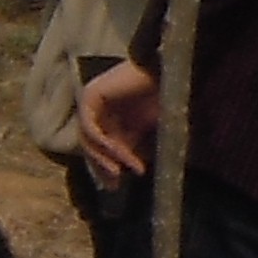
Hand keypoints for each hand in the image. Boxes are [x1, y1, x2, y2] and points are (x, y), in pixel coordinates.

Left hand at [78, 59, 159, 185]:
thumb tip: (120, 170)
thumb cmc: (161, 96)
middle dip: (101, 167)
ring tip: (121, 171)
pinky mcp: (91, 95)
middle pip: (89, 146)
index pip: (96, 148)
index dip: (104, 168)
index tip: (116, 186)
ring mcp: (90, 102)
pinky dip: (104, 144)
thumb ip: (127, 146)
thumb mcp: (142, 128)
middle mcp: (95, 110)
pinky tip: (120, 156)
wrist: (168, 70)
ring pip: (88, 139)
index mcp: (106, 117)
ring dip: (105, 158)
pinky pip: (91, 127)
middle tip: (114, 184)